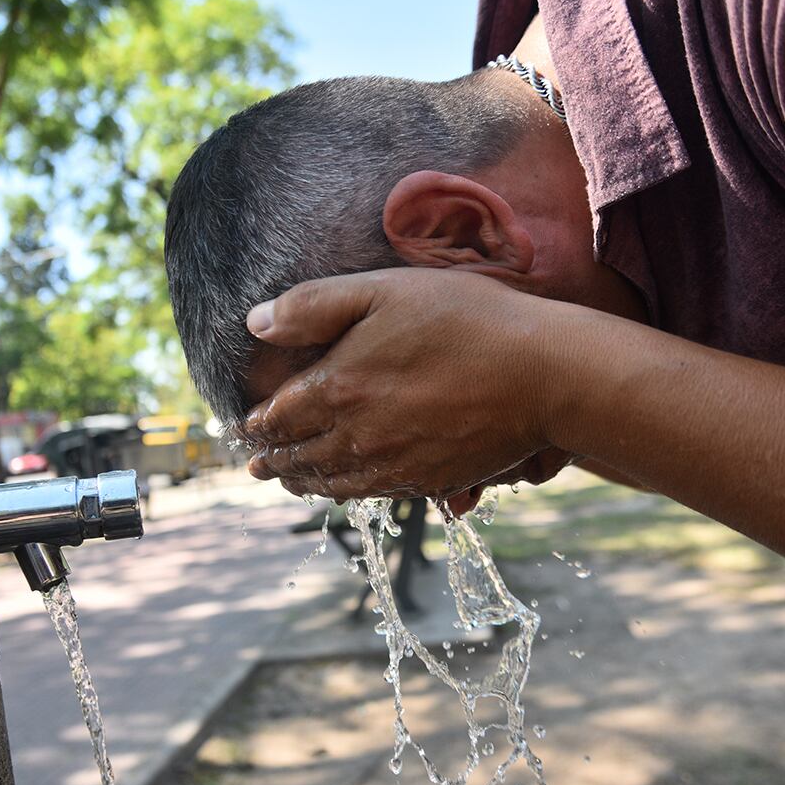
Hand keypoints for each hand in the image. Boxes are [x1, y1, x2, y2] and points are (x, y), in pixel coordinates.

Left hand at [242, 268, 563, 504]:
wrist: (543, 375)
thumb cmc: (466, 319)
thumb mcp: (383, 289)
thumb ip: (313, 305)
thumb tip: (255, 322)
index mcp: (337, 389)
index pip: (277, 417)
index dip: (254, 424)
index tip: (241, 428)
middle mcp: (357, 437)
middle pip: (299, 458)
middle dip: (272, 460)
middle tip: (255, 464)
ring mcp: (394, 466)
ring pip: (333, 484)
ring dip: (305, 482)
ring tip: (290, 482)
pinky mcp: (429, 482)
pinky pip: (374, 495)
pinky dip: (348, 493)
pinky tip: (348, 488)